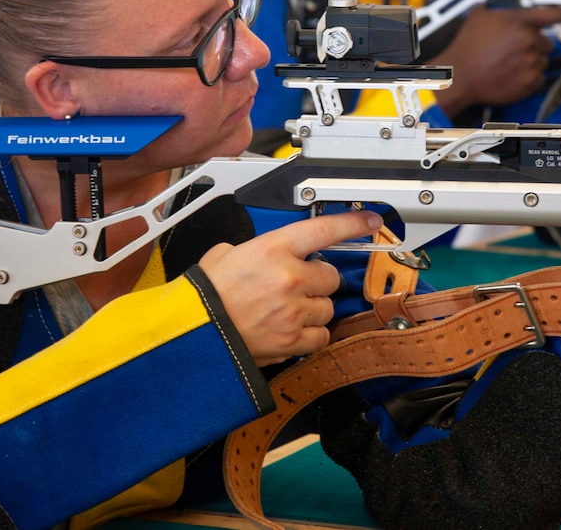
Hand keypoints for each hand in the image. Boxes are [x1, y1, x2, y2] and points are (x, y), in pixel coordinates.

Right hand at [199, 211, 382, 365]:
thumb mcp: (225, 256)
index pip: (324, 229)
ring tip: (285, 312)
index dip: (352, 223)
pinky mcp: (294, 340)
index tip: (370, 220)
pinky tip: (291, 331)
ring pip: (328, 307)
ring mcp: (294, 310)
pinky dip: (309, 334)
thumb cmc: (203, 297)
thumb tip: (262, 255)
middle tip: (294, 287)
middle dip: (316, 281)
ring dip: (313, 309)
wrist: (191, 335)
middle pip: (330, 276)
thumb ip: (254, 250)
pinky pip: (321, 335)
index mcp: (272, 249)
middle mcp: (290, 277)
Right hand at [433, 6, 560, 116]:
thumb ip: (500, 9)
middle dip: (533, 46)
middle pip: (546, 43)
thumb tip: (505, 7)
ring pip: (542, 61)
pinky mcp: (530, 82)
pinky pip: (538, 78)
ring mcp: (532, 62)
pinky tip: (510, 75)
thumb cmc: (467, 48)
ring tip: (508, 65)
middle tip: (513, 51)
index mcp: (521, 22)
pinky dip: (527, 78)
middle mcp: (530, 41)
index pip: (555, 14)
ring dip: (530, 63)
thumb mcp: (480, 16)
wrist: (459, 76)